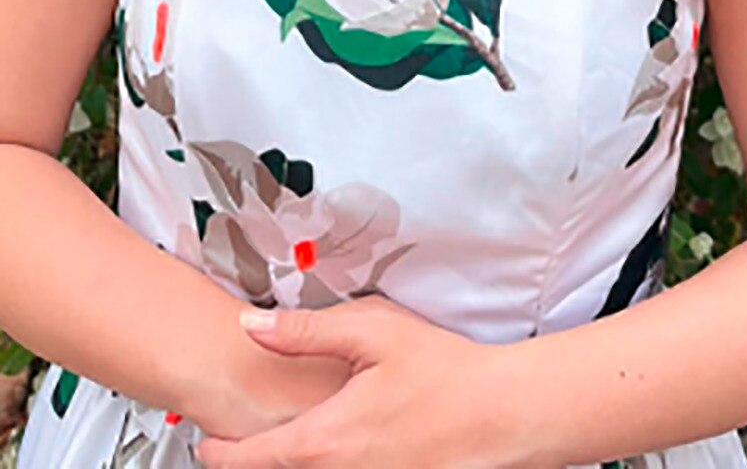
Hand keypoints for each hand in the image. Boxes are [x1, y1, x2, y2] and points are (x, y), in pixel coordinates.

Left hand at [195, 299, 548, 468]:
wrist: (503, 414)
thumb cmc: (447, 375)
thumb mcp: (376, 333)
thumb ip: (307, 331)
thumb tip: (254, 327)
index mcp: (320, 442)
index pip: (240, 461)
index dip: (214, 449)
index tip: (206, 440)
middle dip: (255, 455)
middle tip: (249, 432)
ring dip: (298, 457)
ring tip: (308, 430)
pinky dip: (334, 459)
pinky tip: (358, 437)